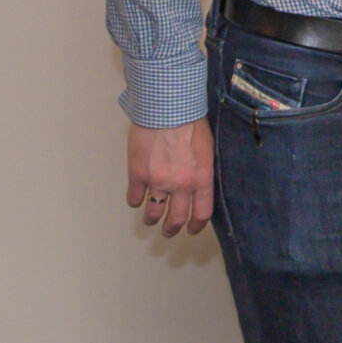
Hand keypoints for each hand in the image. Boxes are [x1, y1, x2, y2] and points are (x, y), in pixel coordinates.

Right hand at [127, 119, 215, 236]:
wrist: (168, 110)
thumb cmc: (191, 124)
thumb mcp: (207, 150)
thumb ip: (202, 170)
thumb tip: (198, 186)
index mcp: (202, 178)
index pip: (201, 213)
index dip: (197, 226)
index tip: (192, 230)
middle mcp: (181, 185)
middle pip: (176, 219)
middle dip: (172, 229)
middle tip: (169, 232)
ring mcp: (157, 181)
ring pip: (153, 213)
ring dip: (151, 220)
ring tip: (150, 220)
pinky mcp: (137, 174)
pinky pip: (134, 197)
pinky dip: (135, 200)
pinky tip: (137, 199)